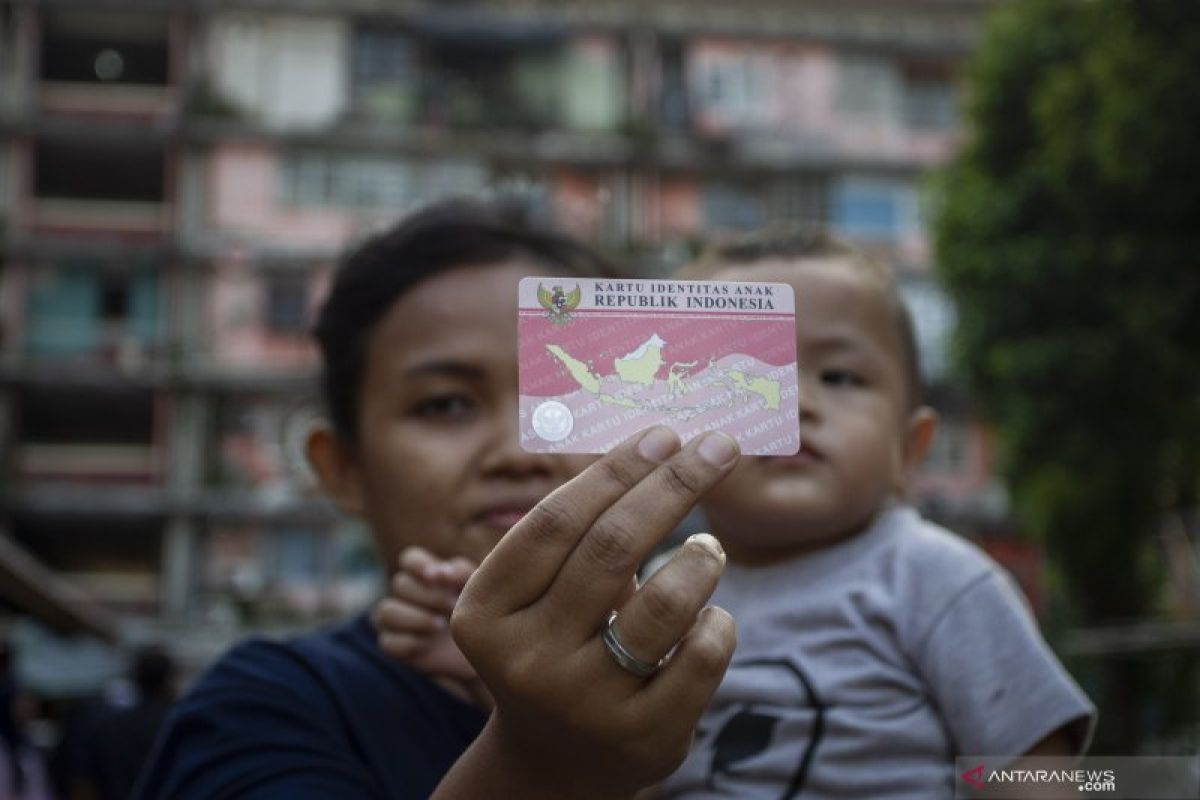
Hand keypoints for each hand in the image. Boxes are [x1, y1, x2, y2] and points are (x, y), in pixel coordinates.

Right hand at [372, 547, 487, 705]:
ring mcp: (398, 620)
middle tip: (452, 606)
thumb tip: (442, 571)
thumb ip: (462, 573)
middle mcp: (408, 594)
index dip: (419, 565)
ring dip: (414, 618)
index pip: (410, 559)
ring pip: (385, 611)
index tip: (436, 576)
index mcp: (429, 575)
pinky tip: (428, 645)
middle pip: (400, 584)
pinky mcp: (395, 646)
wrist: (487, 654)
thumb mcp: (478, 589)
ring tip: (440, 625)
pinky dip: (408, 643)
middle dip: (428, 596)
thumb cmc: (483, 614)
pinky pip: (387, 642)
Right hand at [437, 427, 739, 799]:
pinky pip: (704, 653)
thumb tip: (654, 442)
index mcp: (485, 612)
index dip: (617, 469)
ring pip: (667, 602)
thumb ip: (575, 531)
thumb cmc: (552, 643)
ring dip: (703, 558)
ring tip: (710, 548)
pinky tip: (708, 615)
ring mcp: (586, 704)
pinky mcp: (645, 738)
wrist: (556, 760)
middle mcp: (527, 659)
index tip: (665, 433)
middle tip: (719, 445)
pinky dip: (718, 620)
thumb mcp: (536, 595)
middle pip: (613, 547)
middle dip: (675, 484)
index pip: (557, 520)